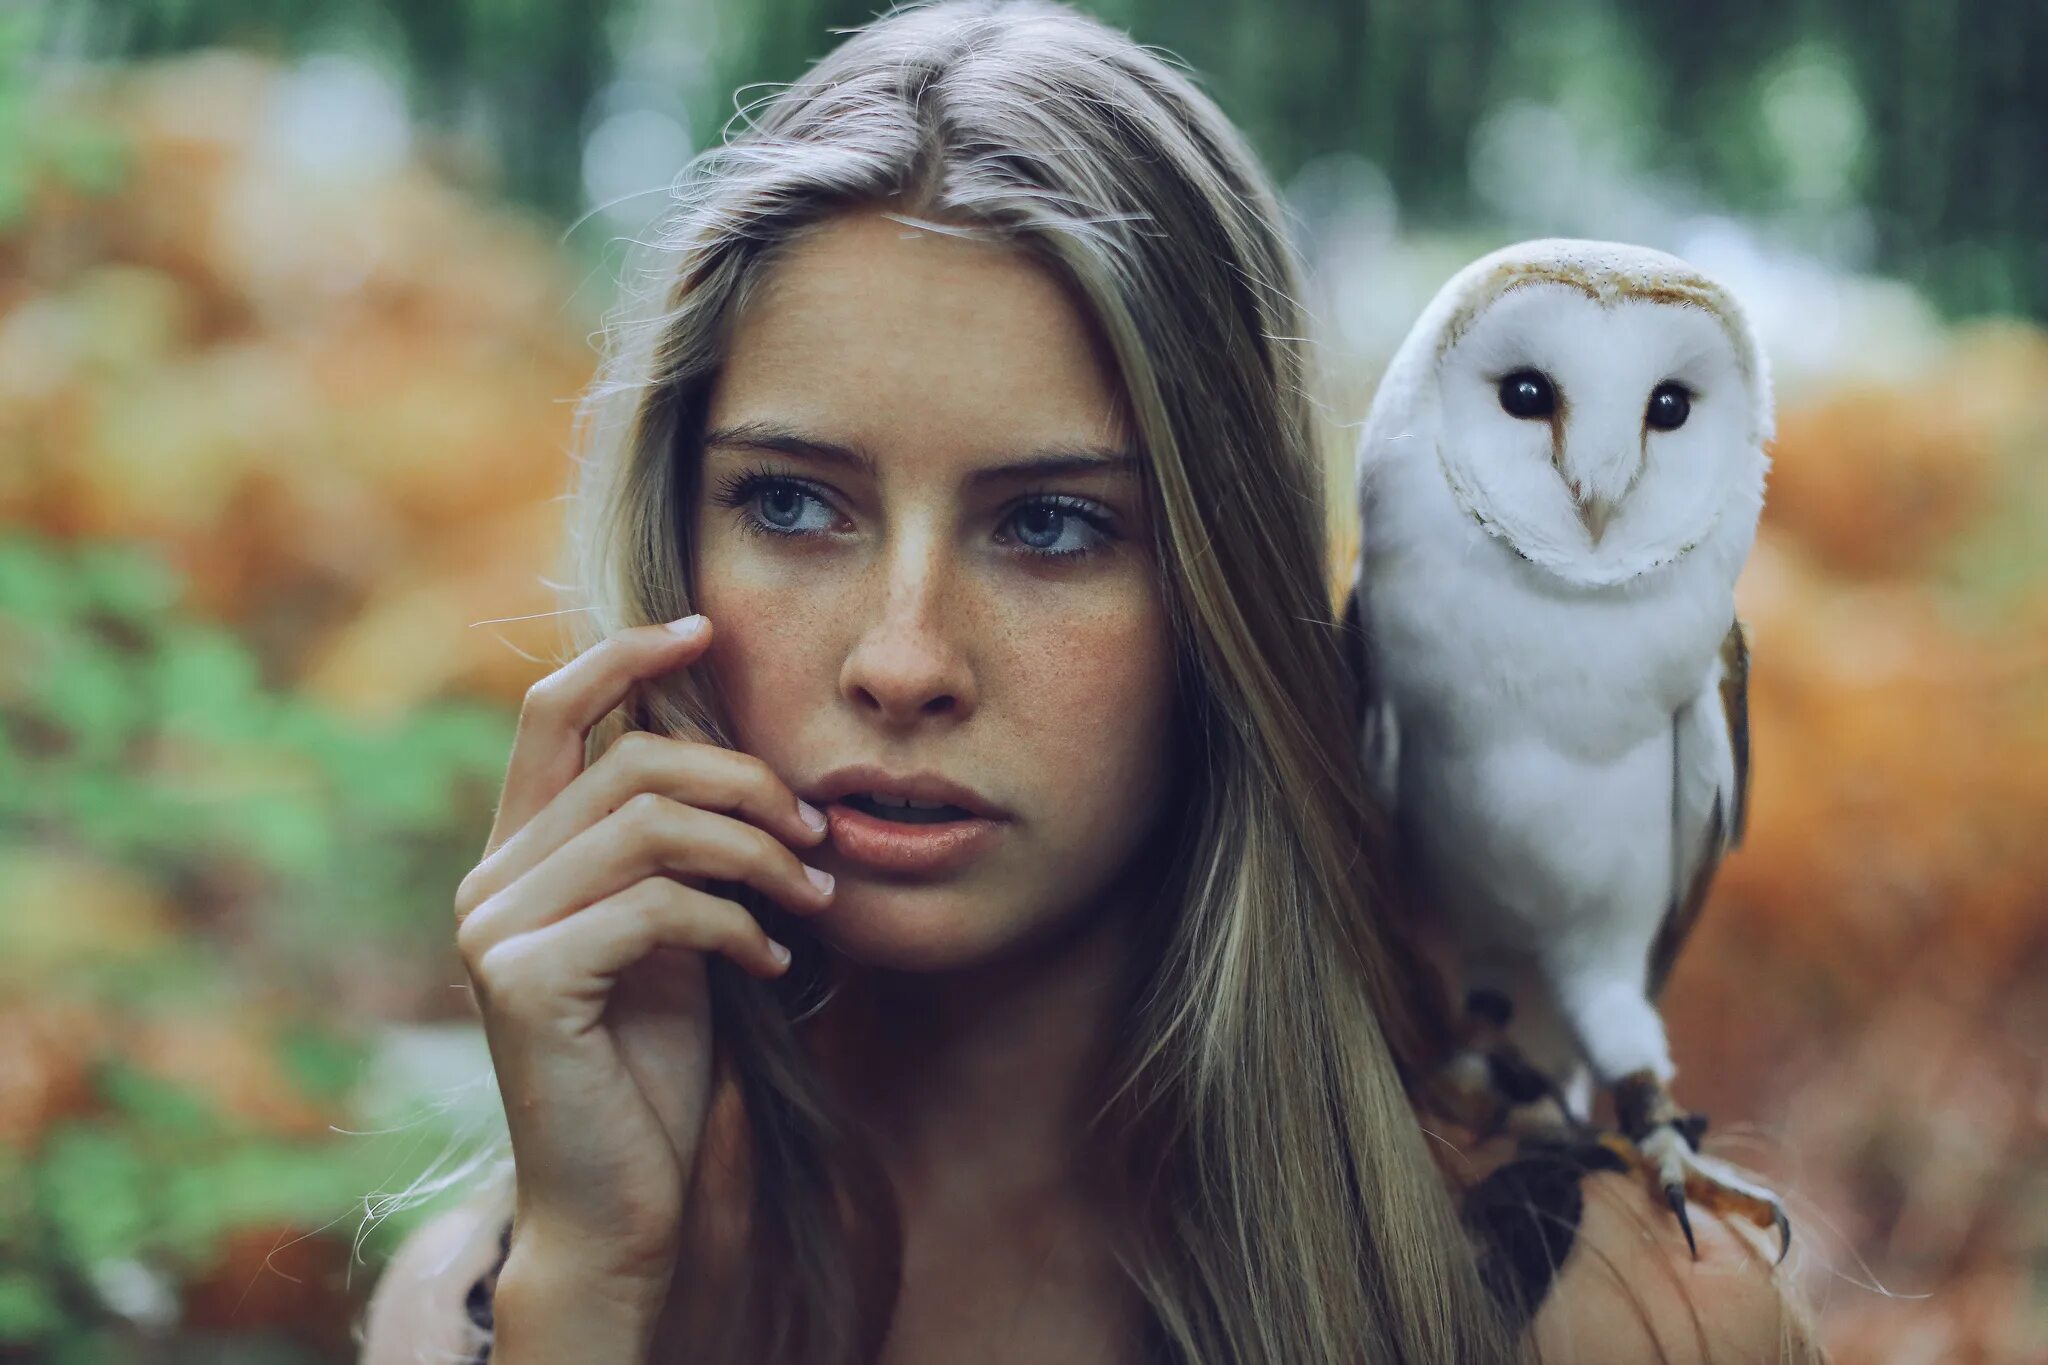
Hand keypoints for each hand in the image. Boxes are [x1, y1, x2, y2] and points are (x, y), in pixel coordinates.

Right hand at [452, 615, 834, 1295]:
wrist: (624, 1199)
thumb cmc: (657, 1060)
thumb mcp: (674, 929)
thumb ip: (677, 845)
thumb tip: (739, 748)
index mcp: (519, 851)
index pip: (551, 709)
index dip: (625, 655)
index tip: (707, 629)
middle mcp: (489, 878)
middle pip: (631, 761)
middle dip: (745, 781)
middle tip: (815, 832)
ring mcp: (493, 929)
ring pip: (650, 824)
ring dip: (757, 851)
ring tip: (814, 894)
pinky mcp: (521, 982)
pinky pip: (658, 906)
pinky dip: (737, 924)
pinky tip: (775, 966)